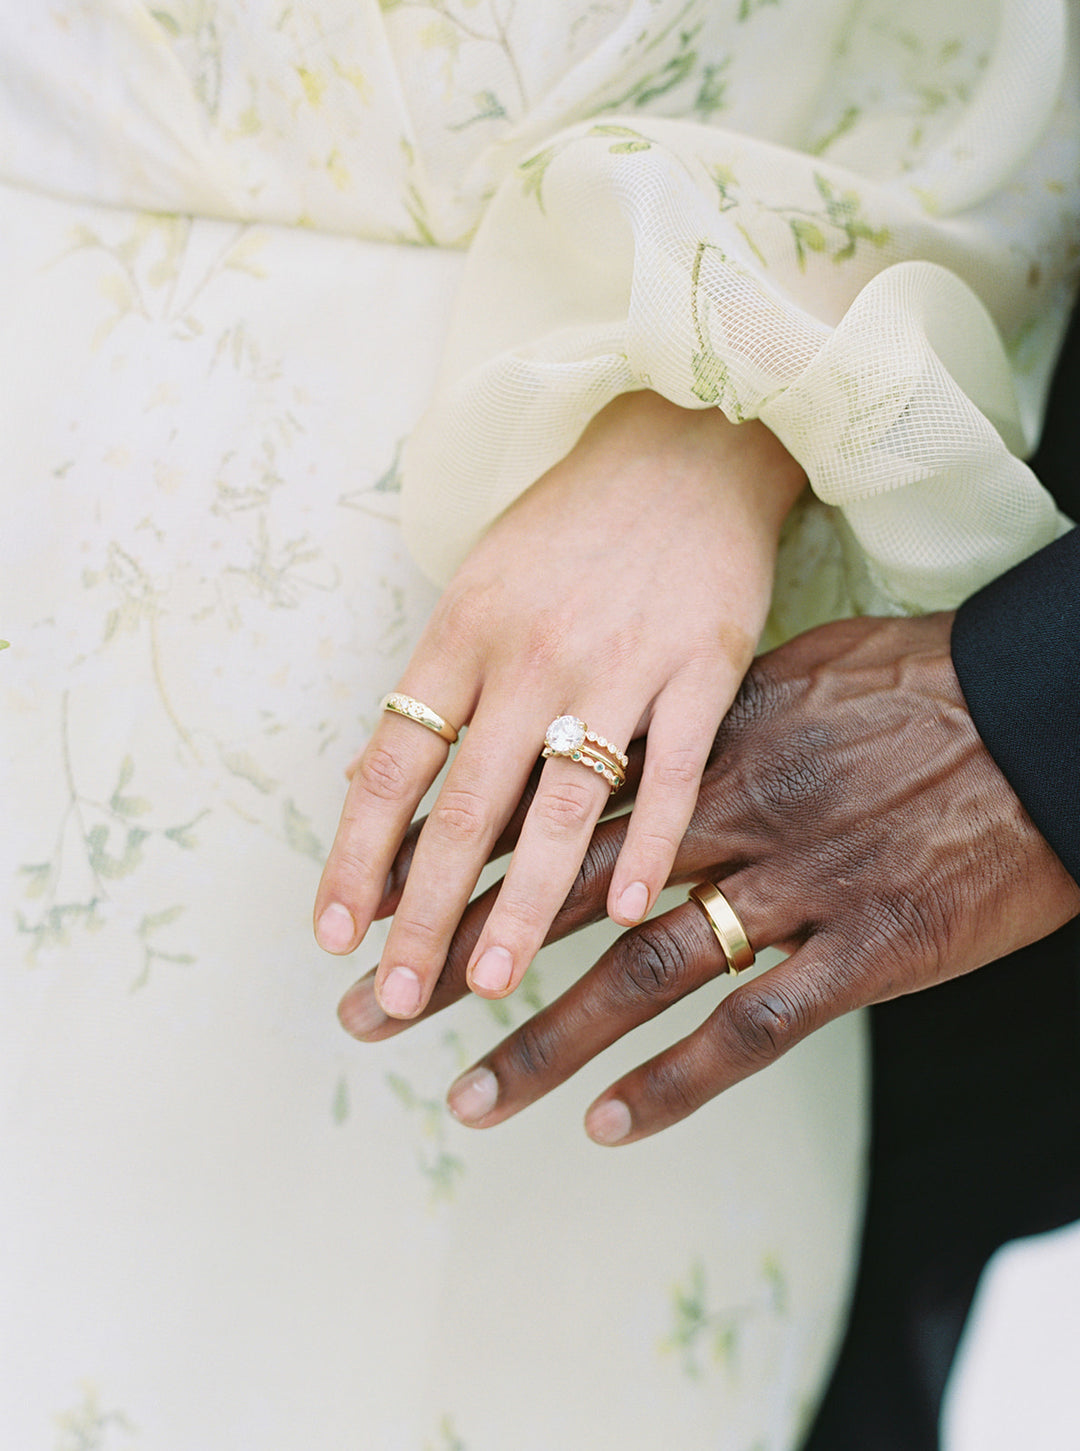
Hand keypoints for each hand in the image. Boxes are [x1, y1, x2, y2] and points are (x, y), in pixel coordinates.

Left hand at [314, 390, 803, 1019]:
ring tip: (488, 983)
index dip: (357, 854)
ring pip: (565, 805)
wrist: (684, 446)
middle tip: (393, 999)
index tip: (334, 933)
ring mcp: (622, 663)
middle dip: (424, 912)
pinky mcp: (704, 668)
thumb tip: (364, 779)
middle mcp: (533, 653)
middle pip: (467, 806)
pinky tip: (625, 909)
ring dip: (525, 904)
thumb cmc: (569, 528)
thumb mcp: (479, 586)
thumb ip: (434, 686)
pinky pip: (675, 773)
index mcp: (465, 631)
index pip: (396, 762)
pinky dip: (650, 843)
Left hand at [337, 612, 1079, 1142]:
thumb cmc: (919, 682)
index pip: (556, 808)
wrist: (1040, 714)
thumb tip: (638, 730)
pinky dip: (677, 1079)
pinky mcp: (865, 949)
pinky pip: (755, 1025)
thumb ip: (704, 711)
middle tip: (371, 1013)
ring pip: (644, 974)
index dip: (463, 860)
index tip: (385, 902)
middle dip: (459, 957)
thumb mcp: (796, 669)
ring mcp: (794, 887)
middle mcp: (727, 818)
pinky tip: (608, 1122)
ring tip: (465, 1096)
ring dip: (546, 1040)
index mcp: (701, 744)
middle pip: (566, 898)